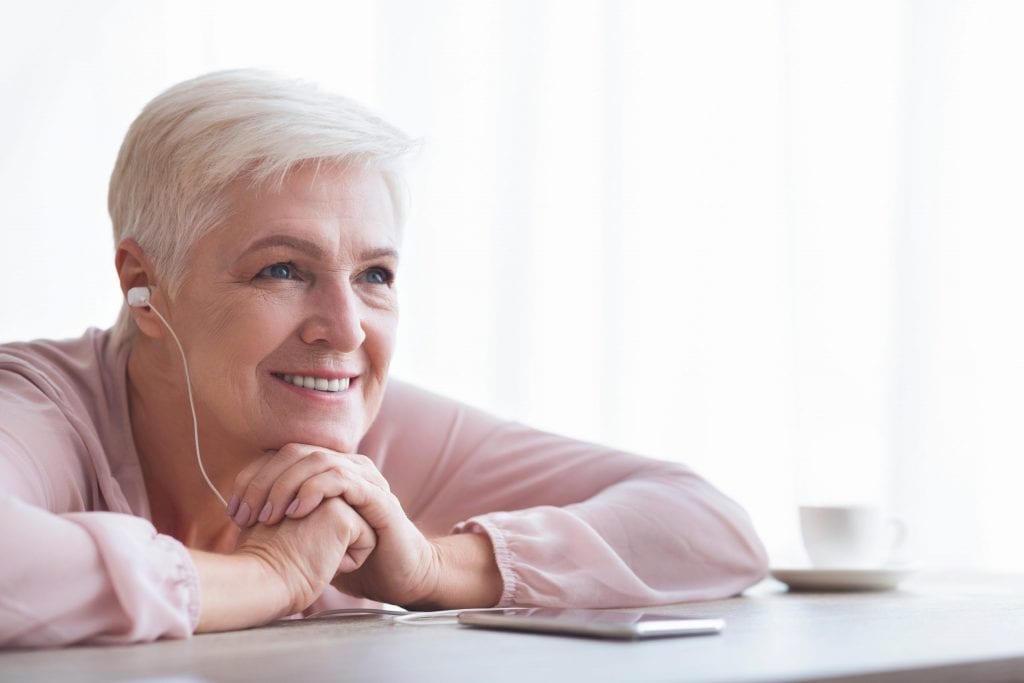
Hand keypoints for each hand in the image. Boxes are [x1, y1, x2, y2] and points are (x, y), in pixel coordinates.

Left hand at [228, 443, 440, 606]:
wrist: (397, 575)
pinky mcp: (379, 498)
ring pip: (318, 460)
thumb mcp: (309, 533)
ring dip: (285, 485)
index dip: (253, 476)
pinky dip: (315, 490)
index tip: (233, 511)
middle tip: (245, 516)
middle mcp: (348, 466)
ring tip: (268, 515)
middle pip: (296, 452)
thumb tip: (238, 515)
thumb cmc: (350, 556)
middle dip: (263, 481)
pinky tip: (296, 512)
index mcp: (330, 469)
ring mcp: (366, 479)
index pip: (282, 454)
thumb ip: (283, 516)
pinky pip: (343, 480)